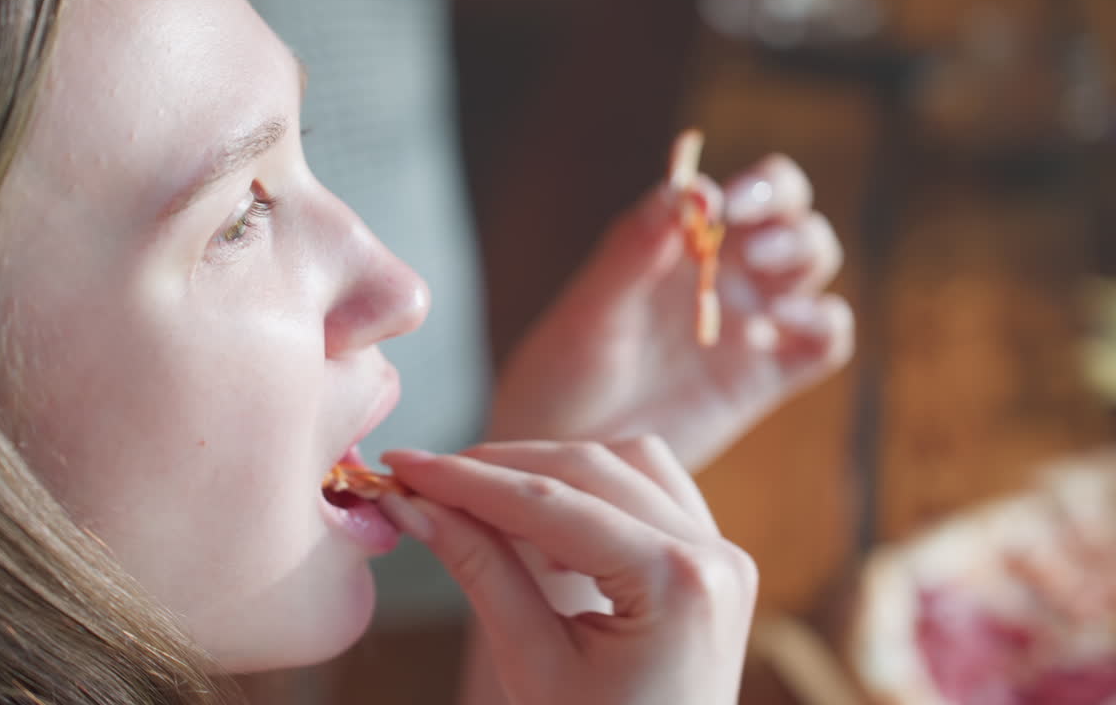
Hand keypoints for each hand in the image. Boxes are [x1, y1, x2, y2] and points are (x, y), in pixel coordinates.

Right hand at [381, 437, 757, 704]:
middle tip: (426, 479)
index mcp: (678, 583)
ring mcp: (723, 554)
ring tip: (482, 502)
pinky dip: (592, 492)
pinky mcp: (713, 559)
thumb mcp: (533, 665)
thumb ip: (480, 570)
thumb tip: (414, 506)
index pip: (552, 504)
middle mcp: (714, 555)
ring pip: (627, 463)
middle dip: (501, 468)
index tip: (405, 467)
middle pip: (591, 468)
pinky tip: (543, 523)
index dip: (467, 480)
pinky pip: (650, 492)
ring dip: (551, 470)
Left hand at [488, 152, 853, 469]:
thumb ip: (632, 252)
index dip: (751, 188)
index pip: (744, 192)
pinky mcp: (762, 378)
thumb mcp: (591, 311)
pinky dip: (825, 325)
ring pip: (812, 267)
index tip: (724, 206)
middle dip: (786, 216)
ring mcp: (748, 324)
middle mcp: (723, 274)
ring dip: (803, 258)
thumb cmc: (563, 370)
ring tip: (761, 281)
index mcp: (681, 244)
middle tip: (750, 249)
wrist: (564, 448)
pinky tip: (784, 327)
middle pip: (791, 218)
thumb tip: (682, 192)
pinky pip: (823, 342)